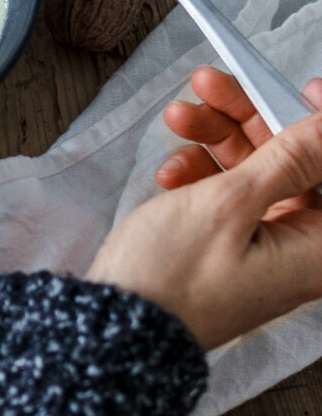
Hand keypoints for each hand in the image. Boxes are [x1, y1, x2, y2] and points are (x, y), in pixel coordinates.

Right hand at [85, 66, 321, 349]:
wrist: (113, 331)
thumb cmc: (172, 281)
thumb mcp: (230, 205)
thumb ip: (287, 159)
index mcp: (315, 249)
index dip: (318, 126)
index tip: (299, 90)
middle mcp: (295, 249)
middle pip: (289, 163)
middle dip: (248, 120)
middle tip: (210, 85)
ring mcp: (258, 248)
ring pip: (251, 171)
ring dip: (214, 139)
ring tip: (177, 118)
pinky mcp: (225, 247)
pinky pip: (224, 195)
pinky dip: (198, 174)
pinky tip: (170, 171)